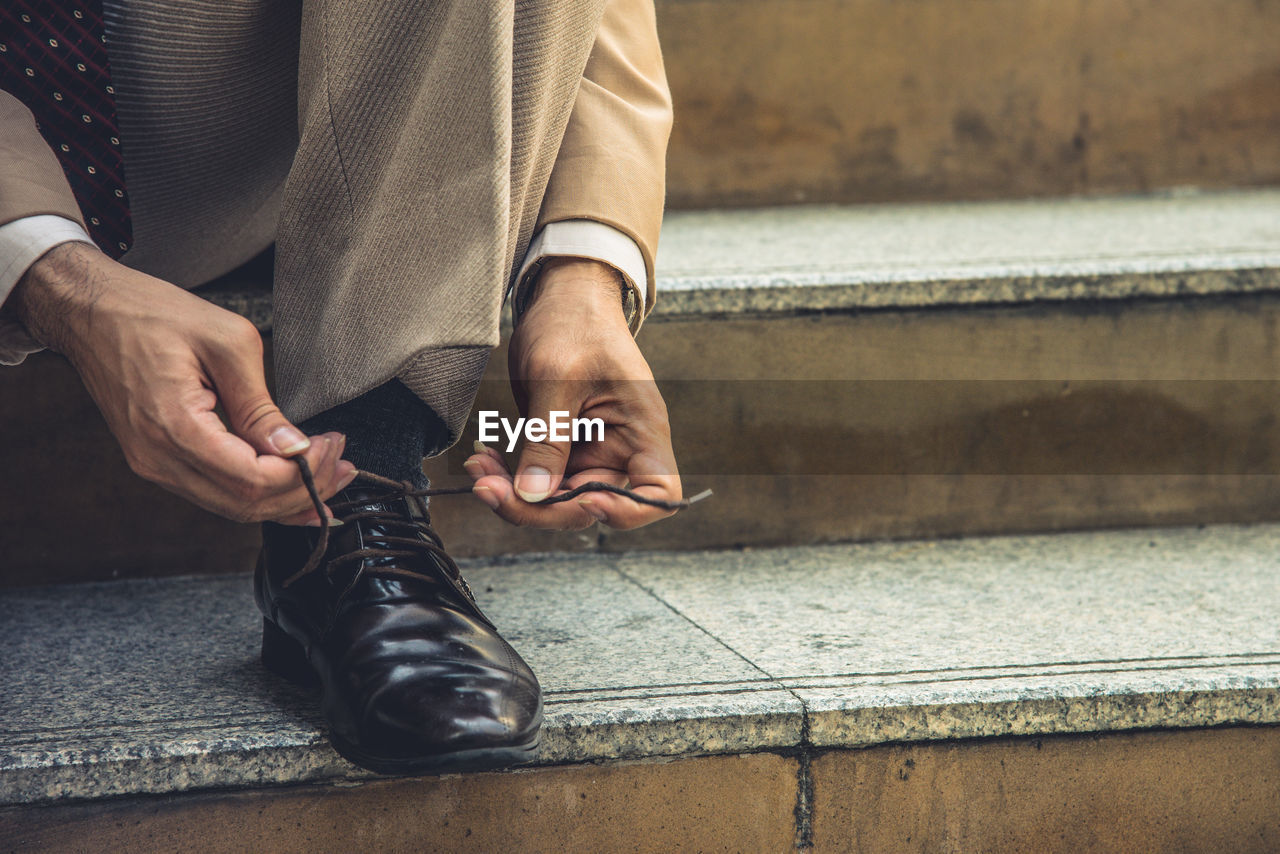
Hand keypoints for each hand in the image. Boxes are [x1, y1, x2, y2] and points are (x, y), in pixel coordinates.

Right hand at [10, 242, 355, 524]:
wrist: (90, 310)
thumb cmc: (150, 314)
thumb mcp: (226, 344)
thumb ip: (261, 406)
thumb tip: (295, 448)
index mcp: (175, 427)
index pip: (253, 480)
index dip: (302, 473)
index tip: (332, 446)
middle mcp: (158, 458)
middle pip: (245, 504)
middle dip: (303, 492)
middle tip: (342, 467)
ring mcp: (154, 464)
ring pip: (231, 506)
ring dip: (285, 498)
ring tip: (328, 477)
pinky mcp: (157, 459)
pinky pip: (214, 492)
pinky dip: (257, 493)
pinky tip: (291, 485)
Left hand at [464, 258, 680, 529]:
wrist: (562, 299)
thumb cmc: (575, 325)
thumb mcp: (558, 380)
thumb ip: (549, 440)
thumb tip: (534, 493)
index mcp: (641, 430)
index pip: (658, 493)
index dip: (627, 512)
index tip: (586, 501)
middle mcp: (621, 450)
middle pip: (591, 507)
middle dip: (539, 507)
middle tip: (489, 489)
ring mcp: (590, 453)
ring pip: (556, 499)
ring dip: (514, 495)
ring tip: (479, 469)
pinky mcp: (562, 450)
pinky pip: (537, 480)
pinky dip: (508, 478)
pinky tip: (483, 460)